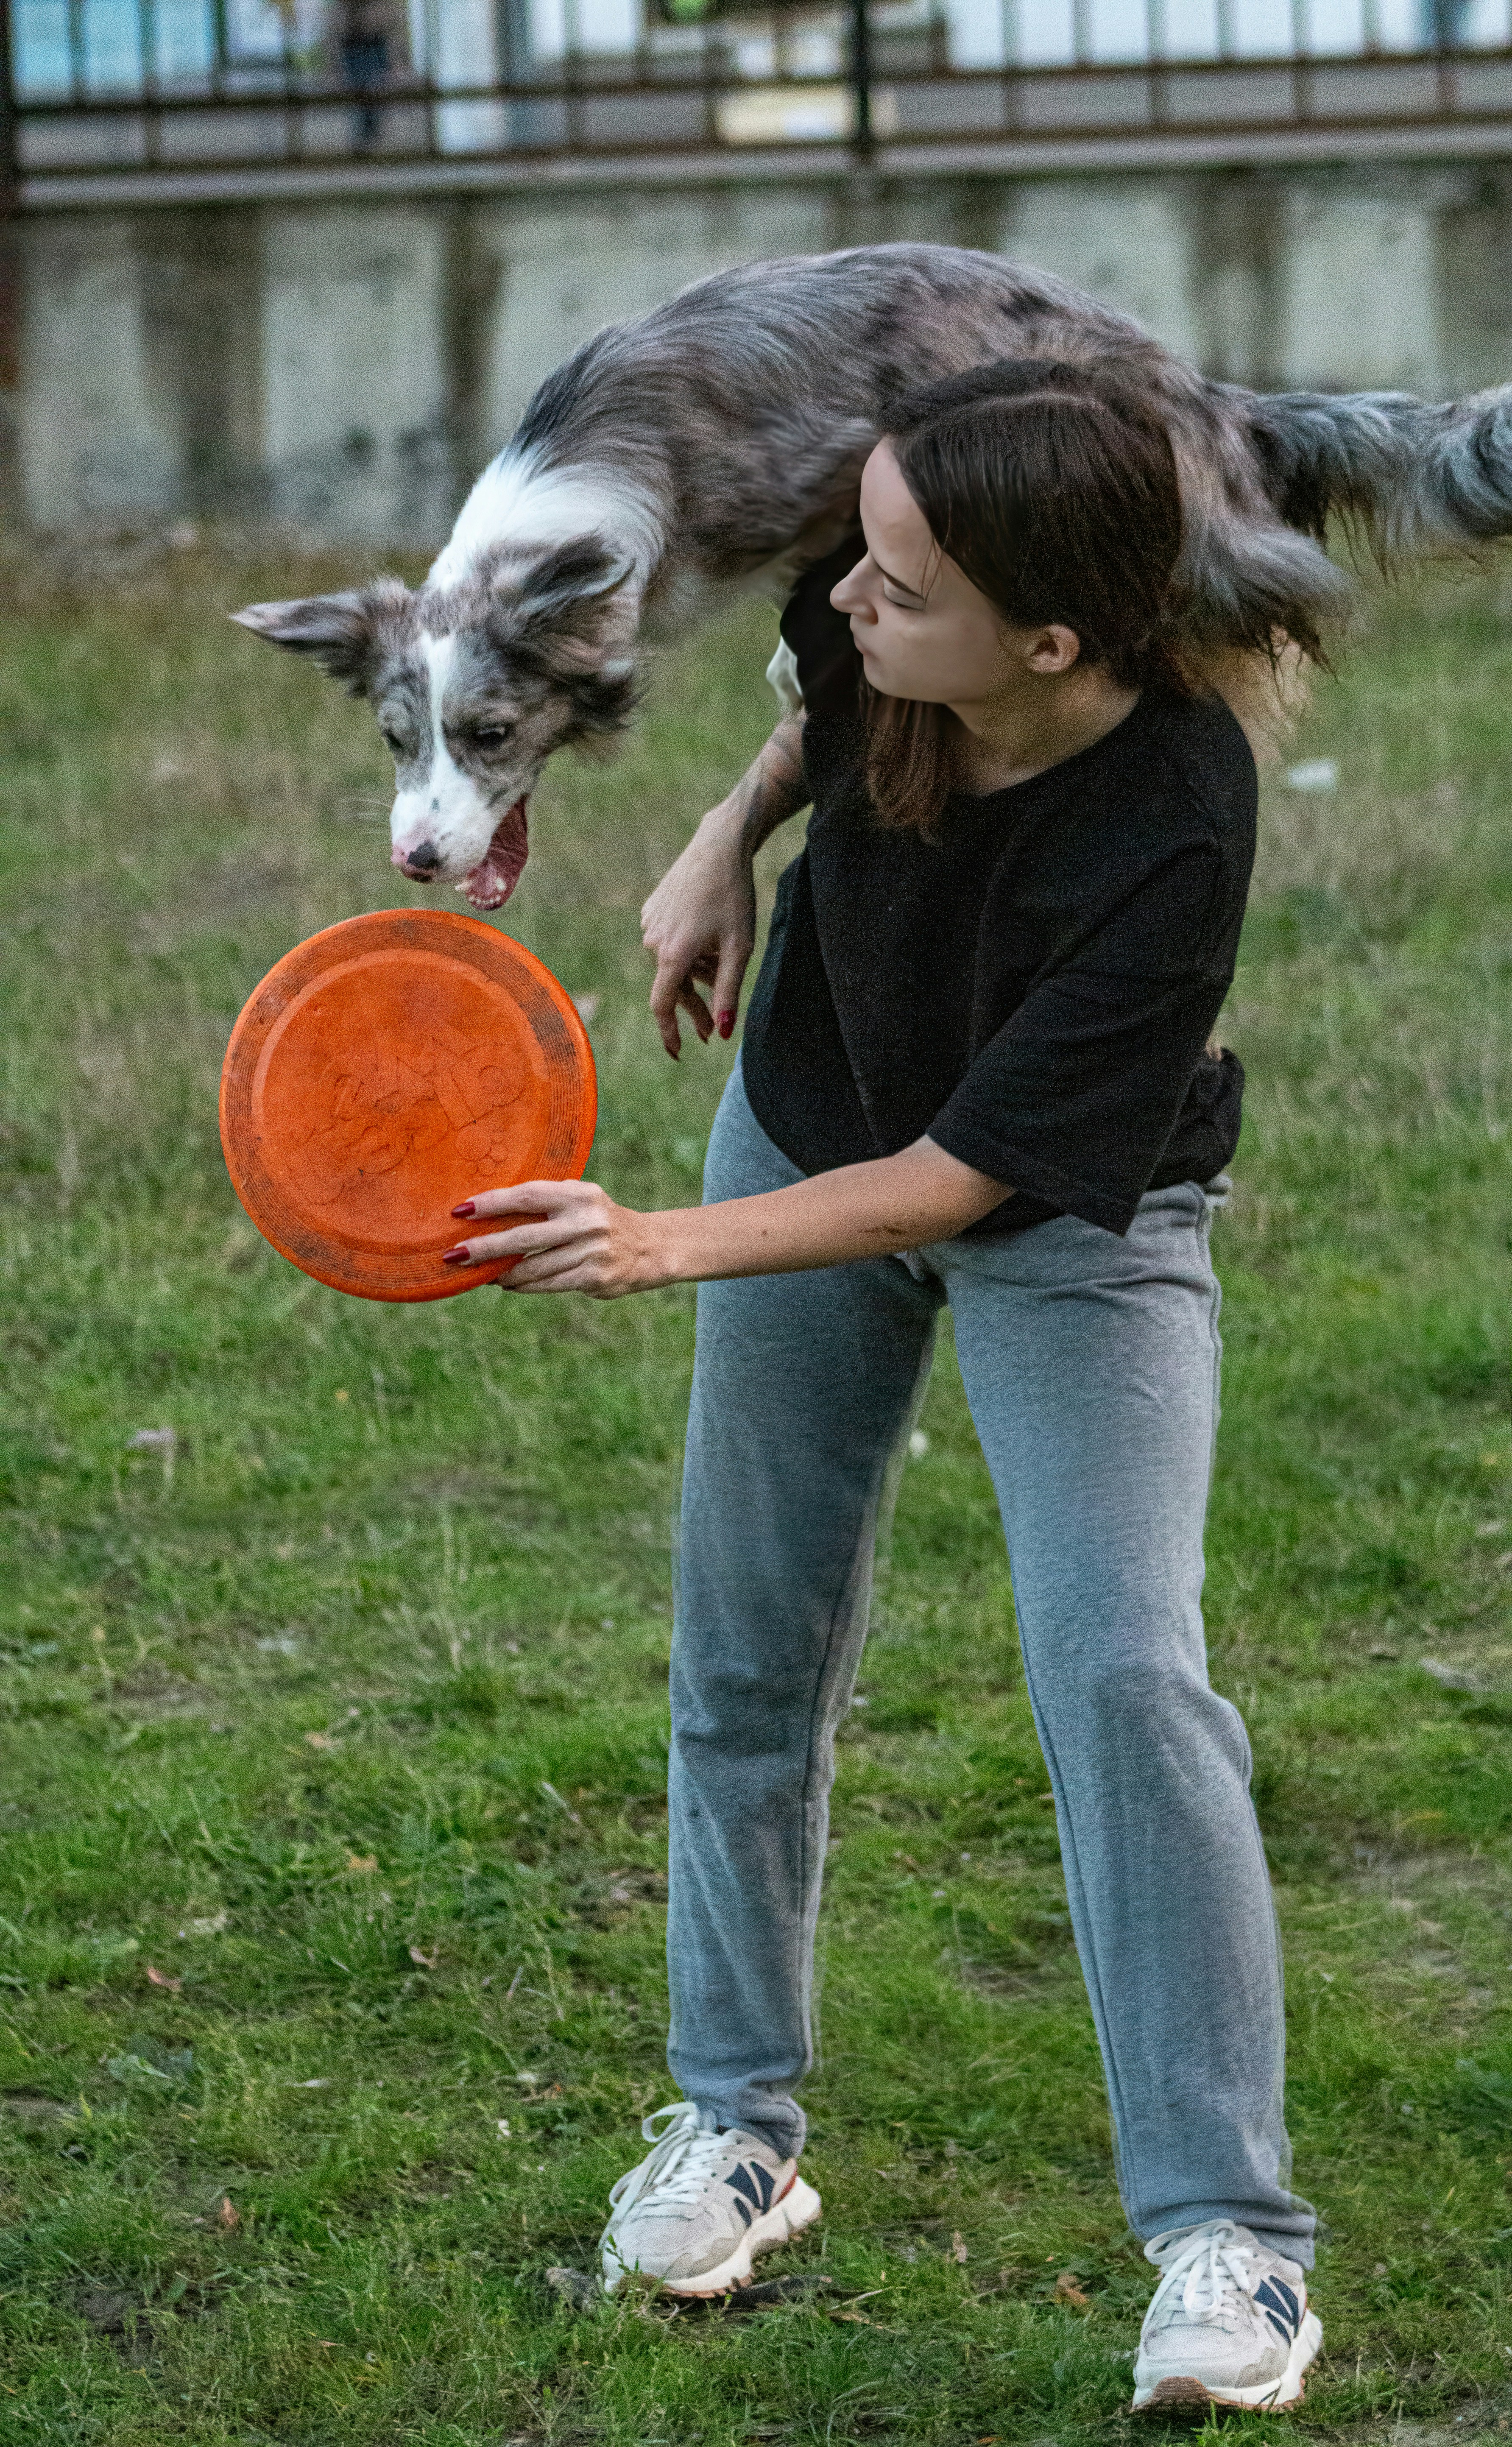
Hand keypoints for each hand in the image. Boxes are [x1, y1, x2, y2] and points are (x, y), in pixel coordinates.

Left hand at [444, 1180, 674, 1299]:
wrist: (650, 1247)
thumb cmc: (598, 1219)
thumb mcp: (578, 1200)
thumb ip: (544, 1201)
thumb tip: (487, 1213)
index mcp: (578, 1194)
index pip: (526, 1195)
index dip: (491, 1203)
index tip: (461, 1210)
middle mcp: (586, 1221)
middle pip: (523, 1236)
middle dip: (485, 1247)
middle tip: (455, 1254)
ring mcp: (591, 1251)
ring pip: (532, 1267)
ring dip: (501, 1274)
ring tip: (479, 1273)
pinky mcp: (594, 1277)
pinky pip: (547, 1284)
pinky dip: (523, 1286)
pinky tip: (506, 1284)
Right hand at [640, 715, 807, 1057]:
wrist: (719, 846)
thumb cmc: (734, 897)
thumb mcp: (739, 949)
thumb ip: (728, 993)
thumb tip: (724, 1034)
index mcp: (673, 955)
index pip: (663, 1005)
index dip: (669, 1032)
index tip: (678, 1052)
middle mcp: (653, 942)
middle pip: (672, 986)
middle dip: (693, 1008)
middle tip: (712, 1032)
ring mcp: (650, 924)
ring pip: (672, 964)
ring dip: (695, 974)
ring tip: (721, 963)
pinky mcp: (652, 909)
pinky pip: (669, 942)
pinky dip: (687, 950)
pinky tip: (708, 936)